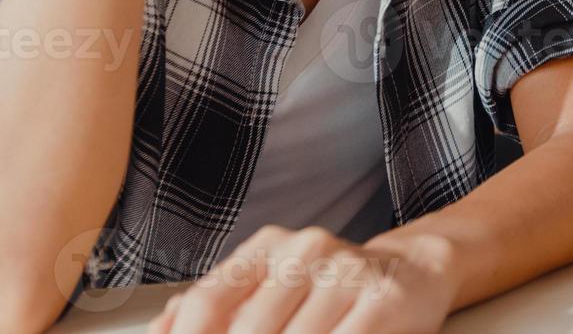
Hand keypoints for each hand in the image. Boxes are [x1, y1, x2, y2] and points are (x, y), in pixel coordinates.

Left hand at [148, 225, 457, 333]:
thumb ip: (219, 306)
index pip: (207, 301)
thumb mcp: (272, 284)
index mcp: (267, 248)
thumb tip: (160, 331)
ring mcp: (345, 273)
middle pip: (248, 330)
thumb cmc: (330, 289)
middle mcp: (304, 251)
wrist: (412, 271)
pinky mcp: (382, 300)